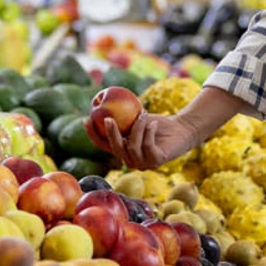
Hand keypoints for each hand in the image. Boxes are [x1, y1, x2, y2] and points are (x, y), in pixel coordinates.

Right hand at [84, 112, 198, 170]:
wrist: (180, 130)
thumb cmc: (156, 122)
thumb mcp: (135, 117)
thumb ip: (120, 115)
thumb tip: (100, 102)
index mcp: (122, 150)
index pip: (102, 145)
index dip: (92, 134)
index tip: (86, 119)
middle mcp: (130, 160)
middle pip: (115, 148)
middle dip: (111, 133)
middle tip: (109, 118)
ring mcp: (143, 163)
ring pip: (132, 146)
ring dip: (137, 127)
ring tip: (143, 115)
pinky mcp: (156, 161)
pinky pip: (147, 145)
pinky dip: (149, 131)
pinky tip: (154, 123)